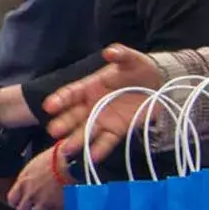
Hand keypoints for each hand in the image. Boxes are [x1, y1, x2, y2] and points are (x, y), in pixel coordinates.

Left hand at [5, 151, 65, 209]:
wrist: (73, 161)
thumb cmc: (58, 156)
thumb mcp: (37, 162)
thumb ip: (30, 175)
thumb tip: (30, 179)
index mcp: (24, 181)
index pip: (12, 199)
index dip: (17, 201)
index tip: (21, 201)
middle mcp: (31, 195)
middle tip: (33, 208)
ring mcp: (43, 203)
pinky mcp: (57, 209)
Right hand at [41, 45, 162, 159]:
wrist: (160, 84)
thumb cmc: (140, 69)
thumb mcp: (131, 59)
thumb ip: (120, 55)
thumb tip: (110, 51)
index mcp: (90, 86)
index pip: (70, 94)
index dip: (59, 99)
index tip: (48, 106)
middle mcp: (92, 105)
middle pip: (74, 116)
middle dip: (63, 123)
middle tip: (53, 131)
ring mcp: (103, 119)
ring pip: (86, 131)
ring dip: (77, 140)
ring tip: (67, 149)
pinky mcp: (117, 130)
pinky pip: (107, 141)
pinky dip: (100, 149)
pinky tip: (92, 157)